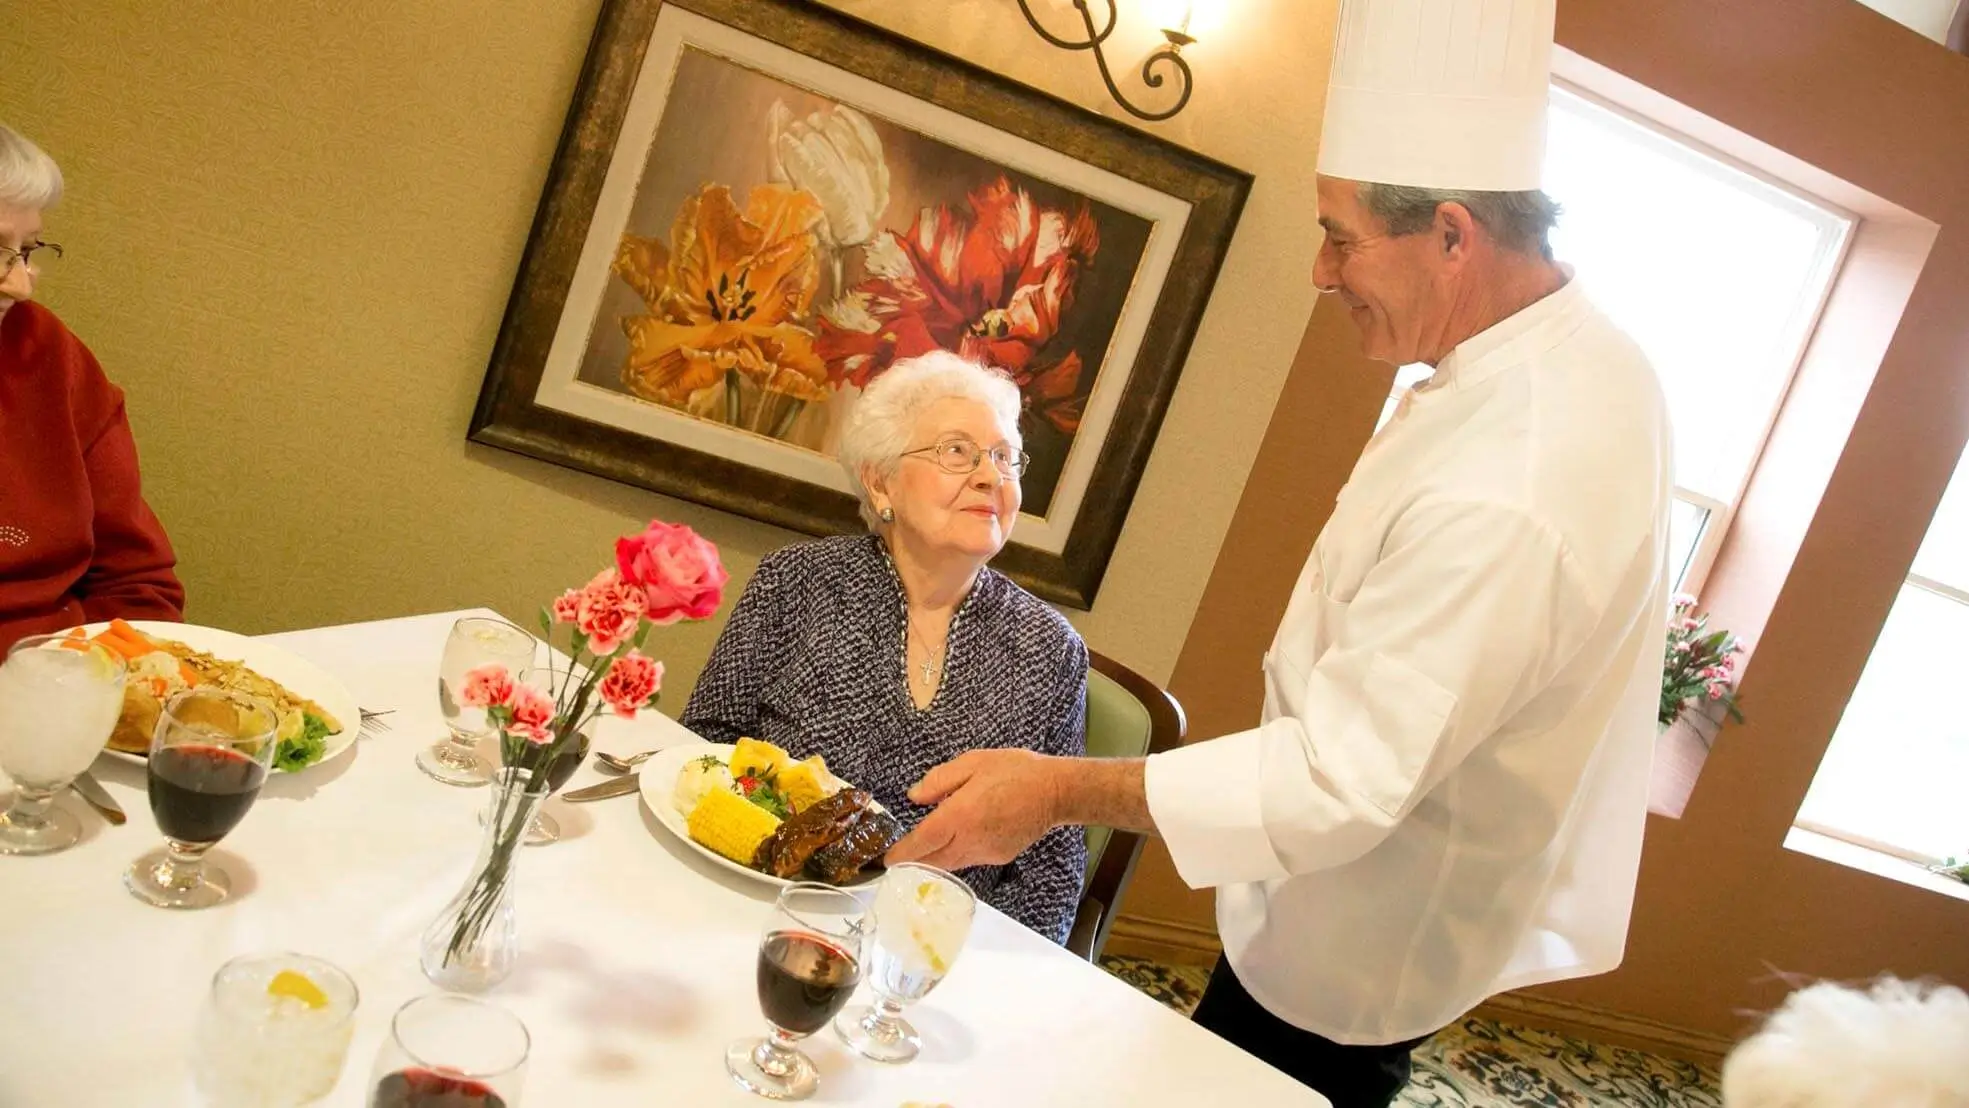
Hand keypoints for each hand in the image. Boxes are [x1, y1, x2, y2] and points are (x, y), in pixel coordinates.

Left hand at [886, 749, 1061, 870]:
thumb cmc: (1015, 771)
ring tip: (926, 846)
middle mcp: (970, 840)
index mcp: (959, 816)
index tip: (886, 859)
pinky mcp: (999, 857)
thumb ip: (939, 780)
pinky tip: (960, 837)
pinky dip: (957, 853)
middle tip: (900, 855)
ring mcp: (986, 853)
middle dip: (914, 861)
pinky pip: (969, 860)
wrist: (1055, 791)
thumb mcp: (973, 762)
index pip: (921, 843)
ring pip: (950, 864)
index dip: (901, 853)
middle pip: (932, 862)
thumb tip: (915, 796)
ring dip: (935, 858)